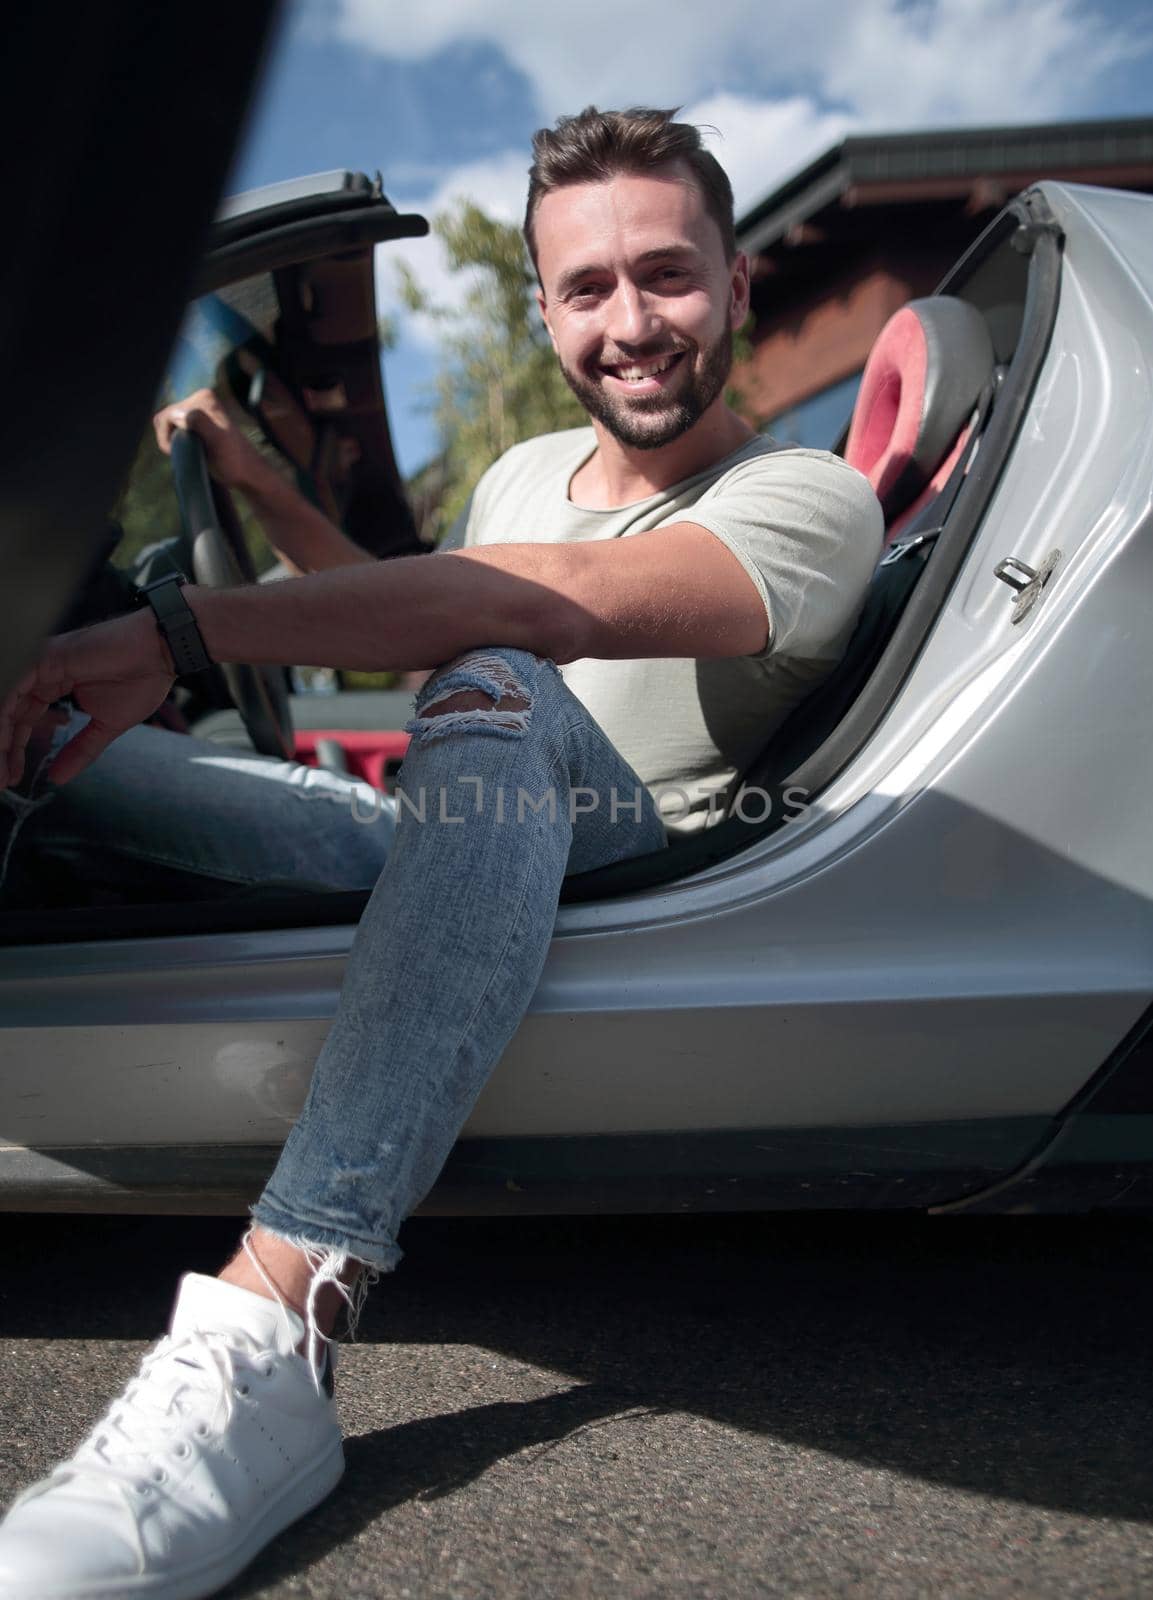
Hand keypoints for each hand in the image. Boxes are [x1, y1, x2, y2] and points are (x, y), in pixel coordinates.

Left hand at [0, 611, 174, 788]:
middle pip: (9, 714)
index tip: (11, 777)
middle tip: (2, 781)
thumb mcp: (105, 726)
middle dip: (3, 749)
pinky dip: (5, 719)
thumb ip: (80, 751)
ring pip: (6, 704)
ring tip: (1, 772)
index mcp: (53, 684)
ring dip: (1, 739)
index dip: (14, 749)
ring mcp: (41, 664)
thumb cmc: (141, 679)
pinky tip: (4, 743)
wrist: (160, 653)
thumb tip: (58, 778)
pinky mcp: (45, 658)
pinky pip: (14, 691)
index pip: (23, 719)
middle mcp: (41, 673)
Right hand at [153, 388, 271, 493]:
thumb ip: (200, 423)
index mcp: (204, 397)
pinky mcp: (196, 420)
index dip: (169, 438)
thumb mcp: (217, 441)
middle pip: (164, 418)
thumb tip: (179, 414)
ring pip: (166, 424)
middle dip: (170, 439)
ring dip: (172, 441)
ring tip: (190, 452)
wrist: (246, 473)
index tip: (186, 451)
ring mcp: (198, 409)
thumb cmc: (232, 461)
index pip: (166, 416)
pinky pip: (172, 428)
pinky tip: (189, 450)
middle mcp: (200, 397)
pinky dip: (174, 441)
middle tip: (189, 453)